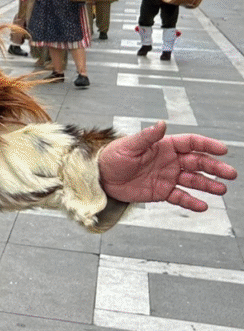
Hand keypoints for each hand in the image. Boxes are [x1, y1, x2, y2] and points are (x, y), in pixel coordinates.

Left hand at [99, 121, 235, 210]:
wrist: (101, 177)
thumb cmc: (113, 157)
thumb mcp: (129, 145)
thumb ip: (147, 136)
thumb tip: (161, 124)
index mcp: (164, 146)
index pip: (191, 143)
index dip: (207, 145)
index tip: (222, 150)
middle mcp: (170, 161)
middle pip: (198, 162)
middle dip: (214, 167)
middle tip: (230, 173)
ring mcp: (168, 176)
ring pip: (193, 180)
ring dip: (208, 184)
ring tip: (221, 189)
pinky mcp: (162, 192)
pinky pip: (180, 197)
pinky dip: (191, 202)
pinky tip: (203, 206)